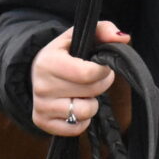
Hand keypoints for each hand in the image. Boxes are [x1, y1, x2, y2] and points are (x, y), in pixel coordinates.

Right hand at [29, 21, 128, 136]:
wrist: (35, 72)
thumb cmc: (64, 53)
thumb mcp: (78, 35)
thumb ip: (103, 30)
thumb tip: (123, 38)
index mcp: (48, 62)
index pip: (88, 74)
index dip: (103, 71)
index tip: (102, 66)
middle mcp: (41, 86)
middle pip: (90, 92)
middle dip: (100, 84)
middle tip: (93, 78)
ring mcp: (41, 106)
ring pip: (85, 112)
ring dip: (91, 103)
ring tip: (83, 92)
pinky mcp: (43, 122)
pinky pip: (77, 128)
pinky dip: (82, 119)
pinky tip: (75, 105)